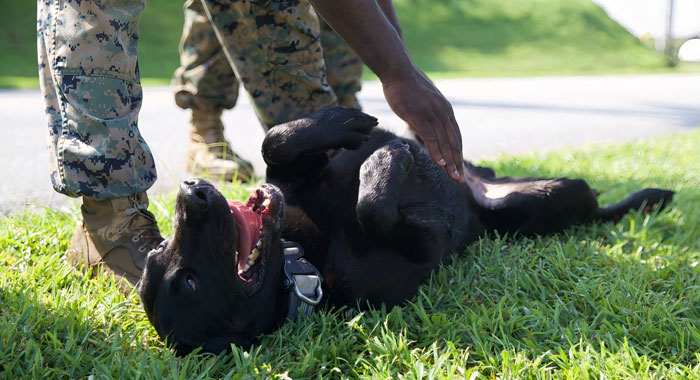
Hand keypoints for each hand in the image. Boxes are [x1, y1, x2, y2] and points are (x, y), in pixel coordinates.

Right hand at [382, 67, 464, 182]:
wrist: (398, 69)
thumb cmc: (406, 85)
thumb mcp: (423, 102)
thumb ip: (427, 116)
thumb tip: (425, 129)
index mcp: (445, 110)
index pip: (455, 136)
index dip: (458, 154)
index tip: (459, 169)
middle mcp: (443, 112)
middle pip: (453, 142)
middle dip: (457, 162)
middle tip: (460, 180)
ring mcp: (432, 114)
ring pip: (444, 142)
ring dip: (450, 161)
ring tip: (453, 176)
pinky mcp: (419, 115)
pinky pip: (431, 136)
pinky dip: (437, 151)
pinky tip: (440, 163)